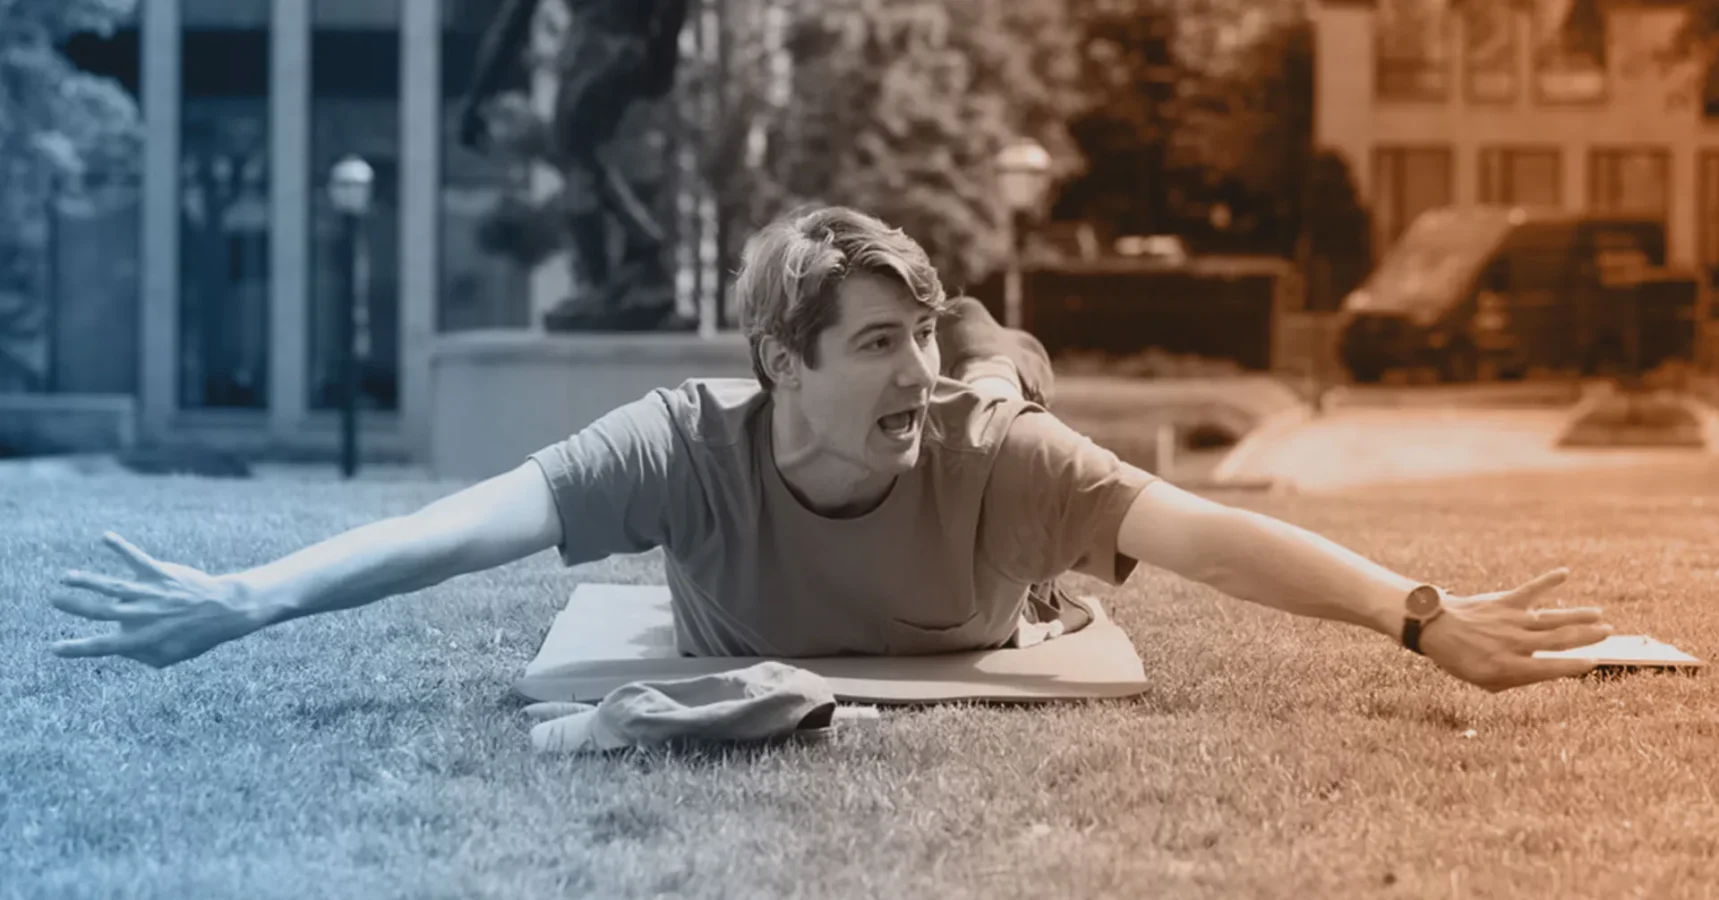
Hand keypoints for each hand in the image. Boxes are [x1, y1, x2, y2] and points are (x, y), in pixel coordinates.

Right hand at [49, 532, 265, 668]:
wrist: (224, 610)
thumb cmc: (194, 636)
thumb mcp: (167, 656)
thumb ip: (139, 654)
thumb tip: (117, 646)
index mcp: (140, 639)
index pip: (102, 646)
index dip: (76, 649)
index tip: (53, 648)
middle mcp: (141, 615)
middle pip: (101, 611)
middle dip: (74, 605)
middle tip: (52, 599)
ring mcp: (150, 593)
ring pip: (112, 586)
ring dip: (87, 581)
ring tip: (66, 577)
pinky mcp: (161, 574)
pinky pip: (138, 558)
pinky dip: (121, 547)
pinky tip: (106, 536)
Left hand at [1418, 568, 1612, 691]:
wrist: (1435, 629)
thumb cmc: (1462, 660)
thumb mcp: (1486, 680)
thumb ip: (1517, 678)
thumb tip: (1548, 672)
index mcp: (1510, 665)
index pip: (1550, 666)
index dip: (1574, 665)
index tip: (1594, 660)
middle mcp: (1514, 642)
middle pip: (1558, 639)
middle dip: (1586, 636)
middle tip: (1608, 632)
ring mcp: (1510, 620)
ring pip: (1552, 617)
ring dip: (1577, 615)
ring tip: (1599, 615)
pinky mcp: (1504, 601)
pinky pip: (1530, 590)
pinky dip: (1547, 581)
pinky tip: (1564, 572)